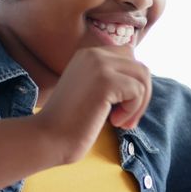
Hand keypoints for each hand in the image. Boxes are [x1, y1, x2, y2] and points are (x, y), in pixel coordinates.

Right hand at [32, 45, 150, 164]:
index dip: (132, 83)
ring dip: (139, 104)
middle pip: (139, 66)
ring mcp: (99, 65)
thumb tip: (142, 80)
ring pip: (143, 76)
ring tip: (121, 122)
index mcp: (88, 54)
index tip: (120, 107)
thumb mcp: (90, 91)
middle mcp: (93, 54)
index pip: (128, 56)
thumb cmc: (69, 122)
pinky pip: (138, 91)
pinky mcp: (106, 80)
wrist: (48, 137)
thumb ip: (110, 79)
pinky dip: (132, 111)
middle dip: (141, 94)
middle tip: (126, 119)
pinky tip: (113, 122)